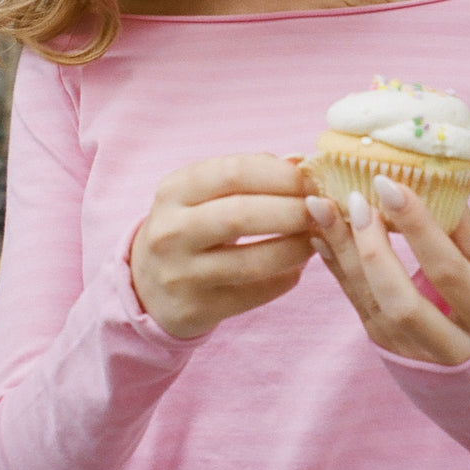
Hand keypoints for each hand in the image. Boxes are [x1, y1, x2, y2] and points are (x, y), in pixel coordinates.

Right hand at [130, 154, 314, 338]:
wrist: (147, 285)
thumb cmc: (192, 225)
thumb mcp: (205, 192)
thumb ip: (251, 173)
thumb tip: (301, 161)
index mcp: (175, 190)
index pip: (234, 172)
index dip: (280, 174)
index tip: (310, 179)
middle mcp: (171, 231)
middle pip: (242, 215)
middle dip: (292, 211)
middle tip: (322, 210)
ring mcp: (180, 274)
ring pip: (253, 261)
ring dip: (296, 248)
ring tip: (315, 239)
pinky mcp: (195, 309)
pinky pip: (254, 294)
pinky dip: (285, 278)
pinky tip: (296, 267)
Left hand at [305, 176, 469, 365]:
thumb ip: (468, 234)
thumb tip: (436, 178)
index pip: (448, 270)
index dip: (418, 227)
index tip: (389, 184)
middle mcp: (451, 347)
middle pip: (401, 299)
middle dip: (372, 246)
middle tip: (352, 198)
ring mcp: (414, 354)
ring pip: (371, 305)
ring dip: (342, 253)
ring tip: (320, 208)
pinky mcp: (388, 352)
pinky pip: (357, 307)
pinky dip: (337, 267)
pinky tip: (321, 236)